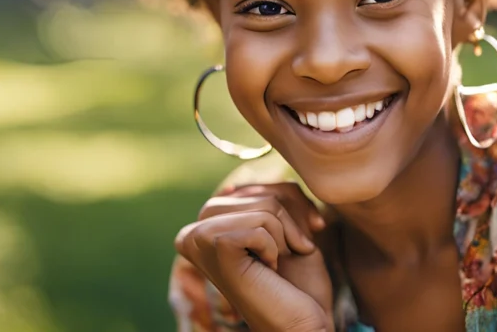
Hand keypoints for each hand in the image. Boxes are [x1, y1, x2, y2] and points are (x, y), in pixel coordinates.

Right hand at [175, 182, 334, 331]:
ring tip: (274, 265)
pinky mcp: (214, 247)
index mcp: (205, 224)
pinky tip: (268, 271)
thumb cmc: (296, 280)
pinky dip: (277, 247)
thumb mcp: (288, 222)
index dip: (288, 208)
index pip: (255, 186)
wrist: (303, 323)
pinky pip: (261, 223)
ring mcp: (199, 239)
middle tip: (287, 254)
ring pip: (264, 207)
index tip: (293, 242)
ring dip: (285, 237)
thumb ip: (272, 194)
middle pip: (259, 192)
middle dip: (288, 221)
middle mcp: (193, 232)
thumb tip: (260, 178)